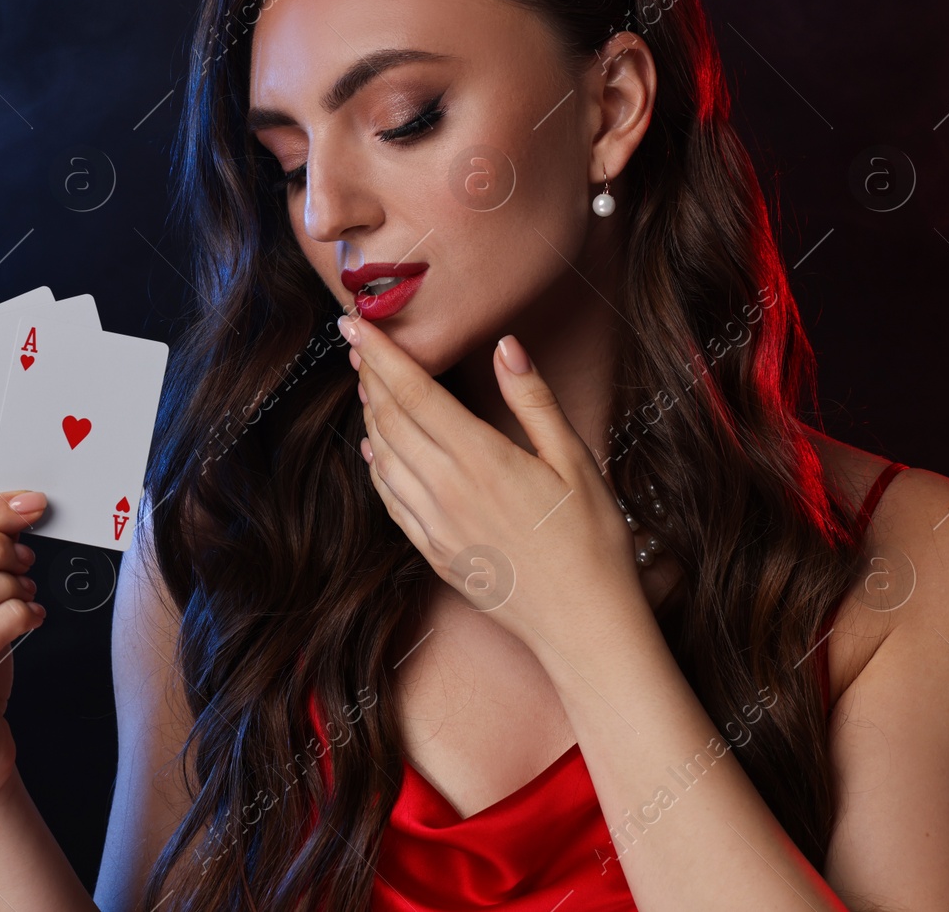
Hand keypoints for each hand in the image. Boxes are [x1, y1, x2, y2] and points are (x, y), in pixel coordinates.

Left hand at [340, 315, 640, 647]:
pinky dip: (376, 465)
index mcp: (480, 459)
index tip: (354, 323)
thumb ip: (533, 400)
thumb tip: (506, 345)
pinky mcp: (432, 552)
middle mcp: (446, 490)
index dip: (379, 354)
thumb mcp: (575, 460)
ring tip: (367, 385)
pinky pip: (389, 499)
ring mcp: (434, 525)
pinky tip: (376, 450)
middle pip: (389, 419)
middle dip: (368, 376)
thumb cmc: (593, 540)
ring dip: (370, 416)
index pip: (413, 392)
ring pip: (382, 457)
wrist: (583, 626)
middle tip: (358, 344)